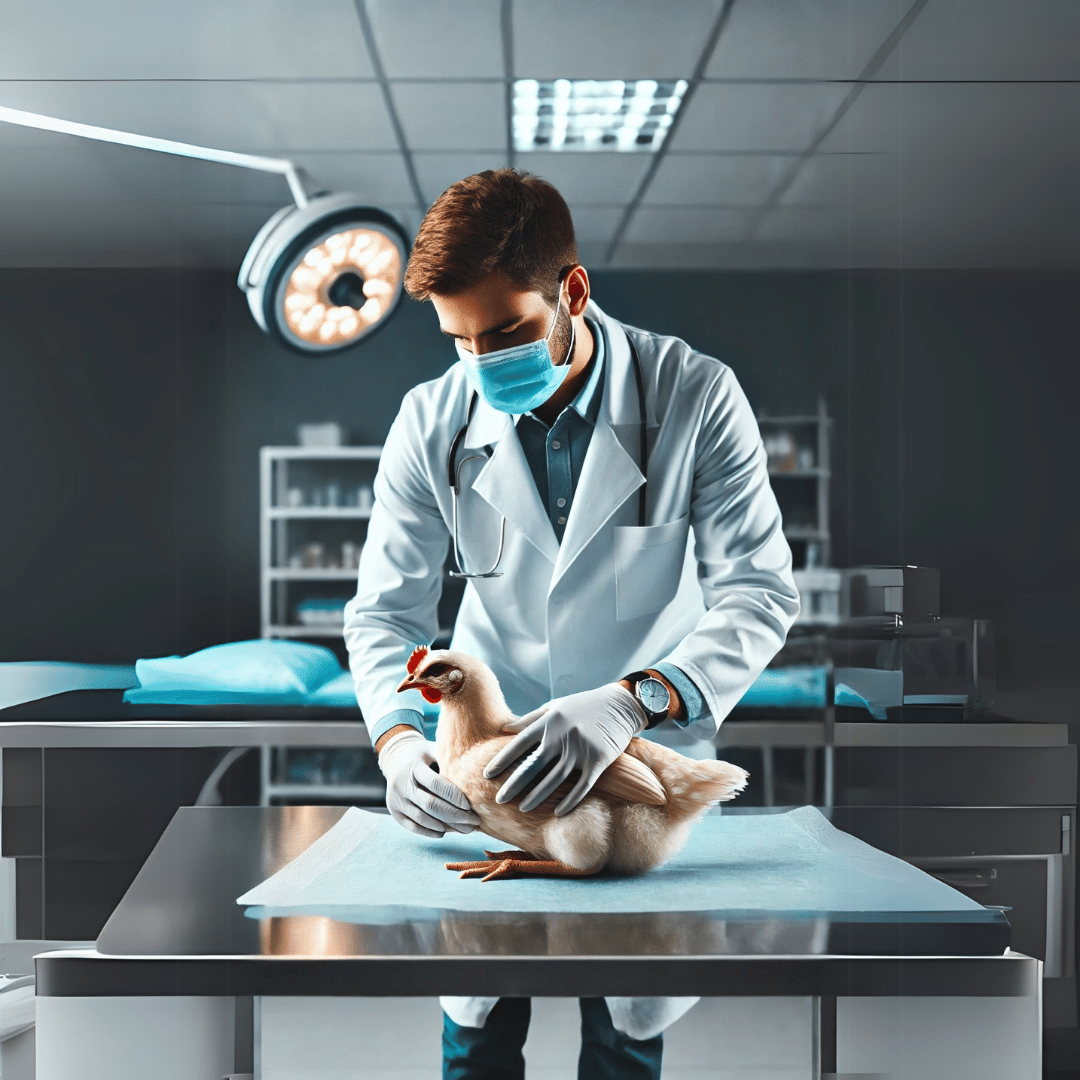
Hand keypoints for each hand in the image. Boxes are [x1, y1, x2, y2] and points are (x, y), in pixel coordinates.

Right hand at [378, 730, 481, 837]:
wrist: (394, 760)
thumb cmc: (422, 755)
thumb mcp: (432, 749)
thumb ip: (449, 757)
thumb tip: (476, 765)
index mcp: (413, 767)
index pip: (435, 783)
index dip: (453, 795)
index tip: (469, 805)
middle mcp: (401, 784)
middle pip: (430, 804)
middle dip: (454, 815)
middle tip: (474, 821)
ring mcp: (395, 800)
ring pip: (422, 818)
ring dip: (445, 826)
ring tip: (465, 829)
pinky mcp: (394, 812)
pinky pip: (412, 827)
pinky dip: (429, 832)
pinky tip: (444, 832)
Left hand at [483, 684, 646, 815]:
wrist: (620, 705)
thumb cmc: (583, 706)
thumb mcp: (556, 707)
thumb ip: (531, 719)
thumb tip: (504, 728)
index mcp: (549, 721)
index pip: (519, 744)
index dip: (502, 760)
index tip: (487, 775)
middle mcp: (563, 735)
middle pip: (533, 765)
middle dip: (514, 784)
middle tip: (499, 800)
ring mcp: (581, 749)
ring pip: (555, 779)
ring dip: (537, 796)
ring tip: (523, 809)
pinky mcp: (599, 760)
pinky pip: (582, 785)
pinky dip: (570, 800)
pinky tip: (558, 812)